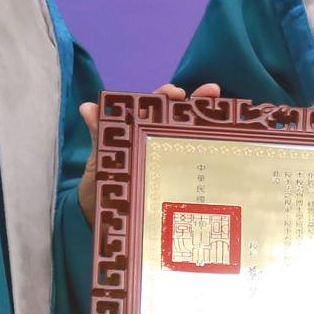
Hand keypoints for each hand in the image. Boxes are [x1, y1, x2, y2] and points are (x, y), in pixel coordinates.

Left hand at [77, 82, 221, 220]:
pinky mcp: (178, 183)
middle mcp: (158, 143)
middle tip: (212, 92)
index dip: (167, 96)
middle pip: (182, 118)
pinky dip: (212, 157)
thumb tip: (87, 107)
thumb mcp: (99, 160)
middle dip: (199, 102)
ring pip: (193, 139)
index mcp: (138, 132)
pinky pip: (196, 168)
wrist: (102, 222)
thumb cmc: (99, 186)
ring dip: (210, 124)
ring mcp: (170, 162)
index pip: (155, 108)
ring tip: (226, 115)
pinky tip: (225, 150)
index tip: (176, 91)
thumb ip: (99, 134)